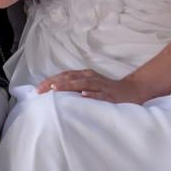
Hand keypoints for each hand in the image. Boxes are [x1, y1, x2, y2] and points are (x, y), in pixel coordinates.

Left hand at [36, 69, 152, 103]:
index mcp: (85, 75)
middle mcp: (91, 78)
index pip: (64, 76)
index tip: (38, 89)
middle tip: (41, 91)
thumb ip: (76, 88)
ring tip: (56, 90)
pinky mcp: (110, 95)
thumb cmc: (108, 90)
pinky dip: (92, 95)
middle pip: (70, 78)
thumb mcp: (90, 86)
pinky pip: (100, 95)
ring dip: (69, 86)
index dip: (51, 81)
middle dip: (54, 84)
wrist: (132, 90)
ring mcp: (101, 86)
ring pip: (82, 84)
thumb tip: (55, 93)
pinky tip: (83, 96)